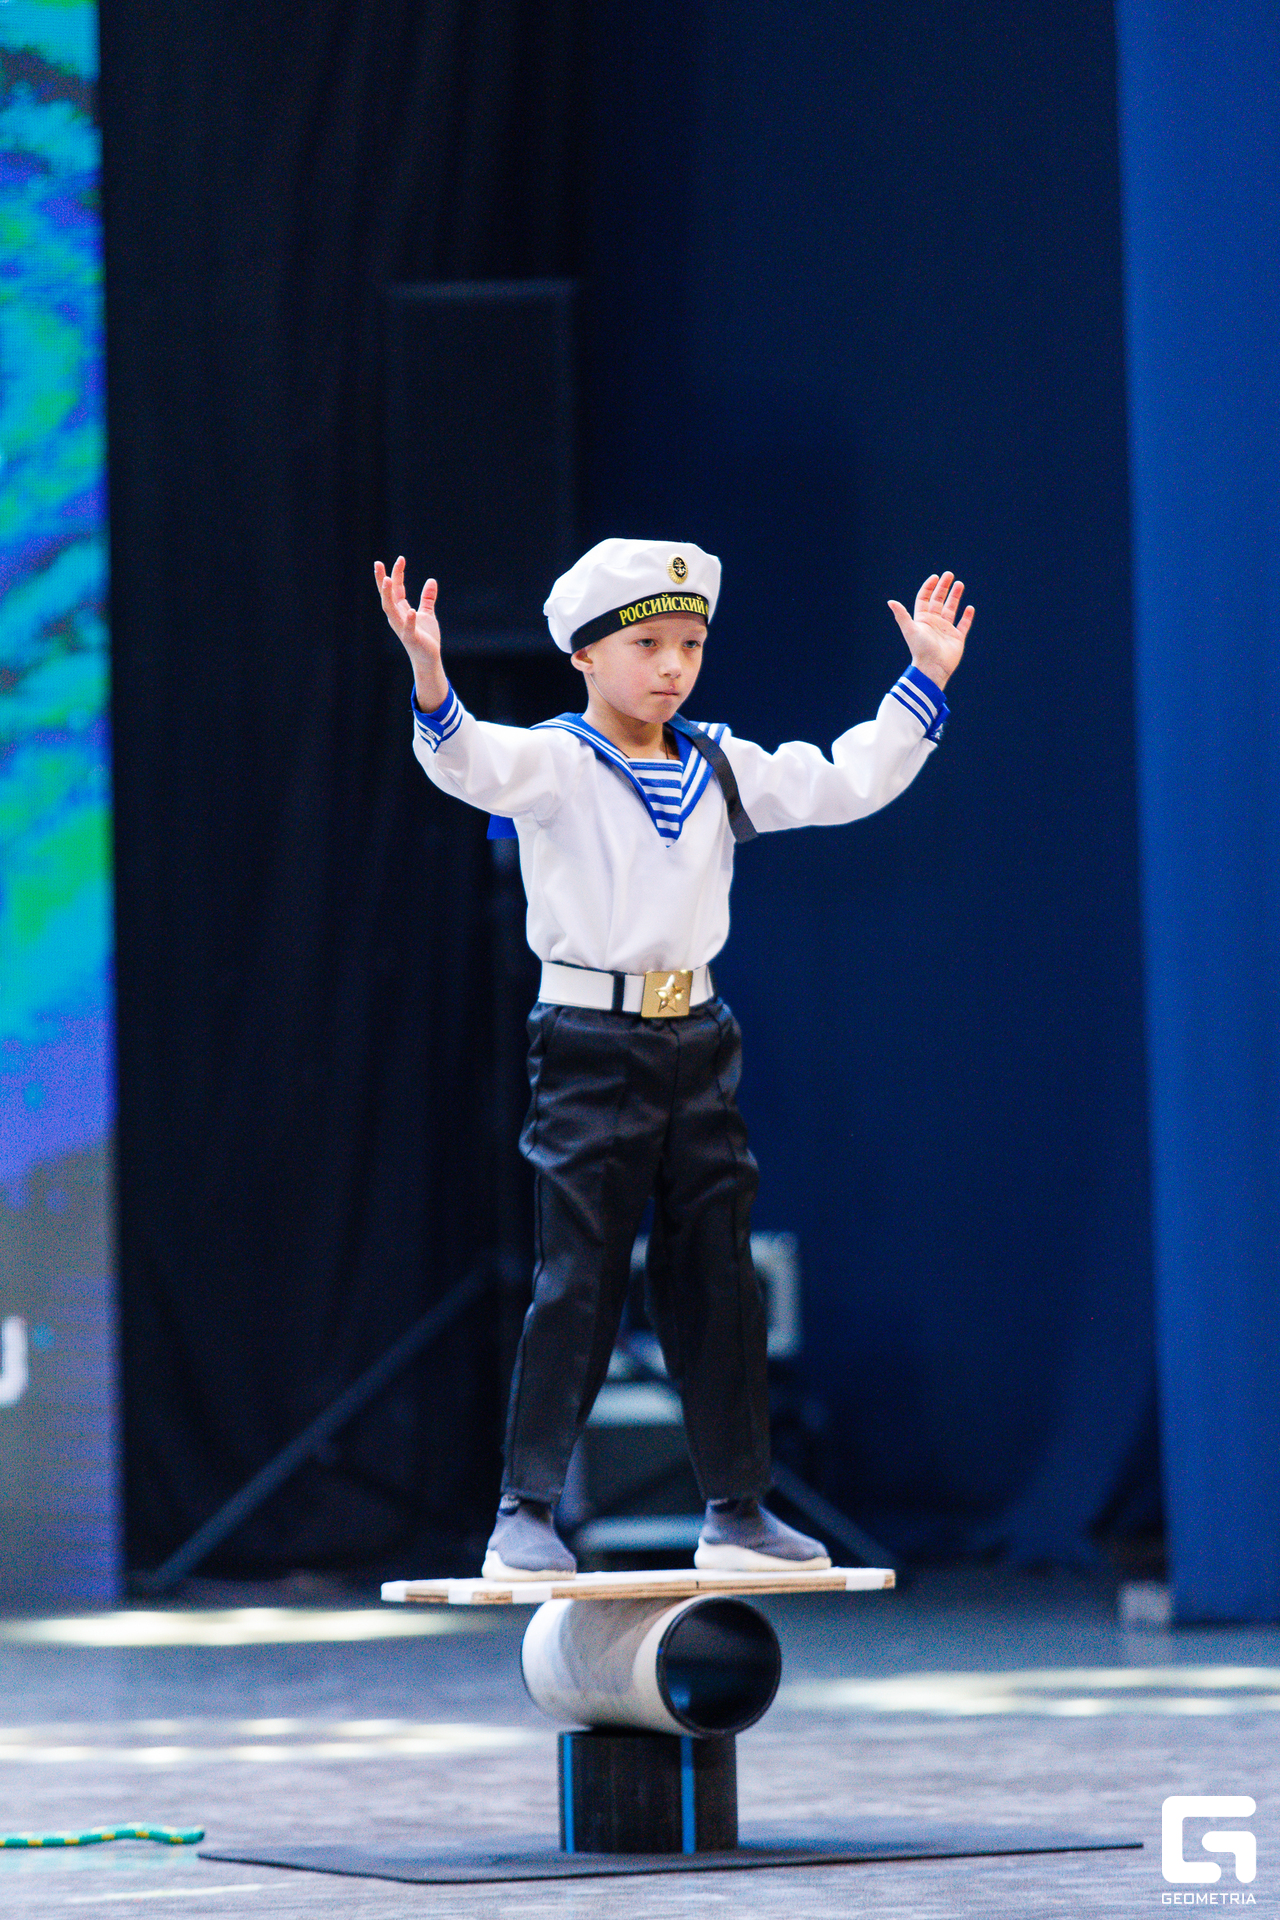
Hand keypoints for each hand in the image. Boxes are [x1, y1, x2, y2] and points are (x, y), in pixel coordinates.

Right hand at [374, 556, 447, 710]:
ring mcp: (402, 628)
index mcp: (400, 610)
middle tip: (378, 564)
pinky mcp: (411, 638)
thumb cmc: (425, 637)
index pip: (396, 589)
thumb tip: (431, 580)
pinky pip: (408, 628)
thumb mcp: (427, 614)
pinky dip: (409, 620)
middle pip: (387, 596)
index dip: (397, 574)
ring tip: (389, 580)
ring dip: (388, 595)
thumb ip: (427, 598)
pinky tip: (411, 610)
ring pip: (391, 609)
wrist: (428, 659)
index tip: (400, 559)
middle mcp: (397, 617)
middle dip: (382, 580)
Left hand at [887, 572, 973, 690]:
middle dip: (943, 587)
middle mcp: (934, 623)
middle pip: (938, 600)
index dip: (929, 587)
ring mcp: (946, 630)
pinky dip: (967, 616)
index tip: (935, 577)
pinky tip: (969, 607)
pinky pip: (963, 625)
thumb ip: (901, 615)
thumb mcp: (910, 630)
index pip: (925, 599)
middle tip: (949, 574)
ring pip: (951, 609)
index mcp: (922, 620)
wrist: (932, 668)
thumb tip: (890, 601)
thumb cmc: (920, 649)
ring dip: (955, 597)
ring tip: (960, 584)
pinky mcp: (957, 638)